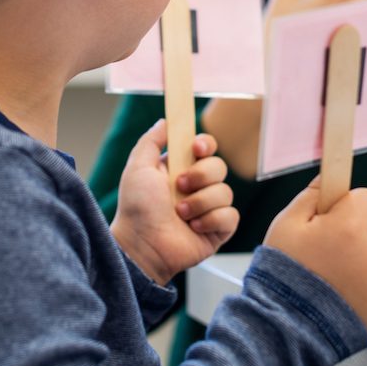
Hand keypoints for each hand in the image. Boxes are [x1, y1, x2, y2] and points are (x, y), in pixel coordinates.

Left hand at [111, 120, 238, 285]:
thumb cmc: (136, 208)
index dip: (206, 145)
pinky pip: (230, 216)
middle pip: (219, 166)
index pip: (206, 148)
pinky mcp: (218, 230)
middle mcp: (198, 186)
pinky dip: (211, 220)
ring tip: (180, 213)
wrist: (142, 244)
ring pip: (225, 192)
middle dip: (201, 175)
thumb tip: (165, 121)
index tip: (196, 149)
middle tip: (180, 185)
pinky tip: (193, 227)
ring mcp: (209, 208)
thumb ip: (151, 141)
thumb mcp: (138, 168)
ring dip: (200, 202)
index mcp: (181, 168)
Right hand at [264, 178, 366, 336]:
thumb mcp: (286, 224)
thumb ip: (311, 196)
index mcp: (350, 227)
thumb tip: (329, 178)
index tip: (335, 219)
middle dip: (360, 231)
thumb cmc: (285, 272)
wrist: (289, 326)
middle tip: (333, 250)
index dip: (348, 206)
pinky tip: (359, 290)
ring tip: (347, 272)